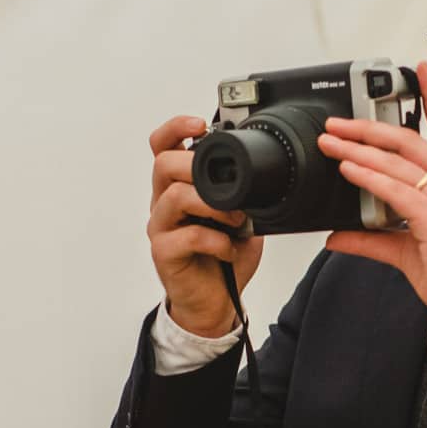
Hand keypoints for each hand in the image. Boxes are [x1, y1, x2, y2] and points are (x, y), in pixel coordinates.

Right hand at [147, 115, 263, 336]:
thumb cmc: (223, 258)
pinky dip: (216, 240)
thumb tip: (265, 170)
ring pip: (175, 197)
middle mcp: (163, 203)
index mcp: (177, 187)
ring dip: (213, 204)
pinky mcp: (164, 253)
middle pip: (163, 164)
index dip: (176, 128)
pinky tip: (229, 247)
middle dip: (197, 167)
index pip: (162, 147)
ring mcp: (161, 228)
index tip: (200, 124)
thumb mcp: (239, 217)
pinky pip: (188, 235)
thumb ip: (242, 193)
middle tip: (225, 183)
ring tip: (237, 219)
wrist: (214, 302)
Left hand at [317, 62, 426, 319]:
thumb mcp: (406, 249)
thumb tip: (336, 234)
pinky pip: (394, 189)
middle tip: (338, 123)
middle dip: (369, 127)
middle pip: (409, 139)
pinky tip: (348, 169)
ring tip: (331, 143)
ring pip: (397, 161)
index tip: (418, 70)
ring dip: (358, 149)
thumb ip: (370, 238)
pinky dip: (367, 177)